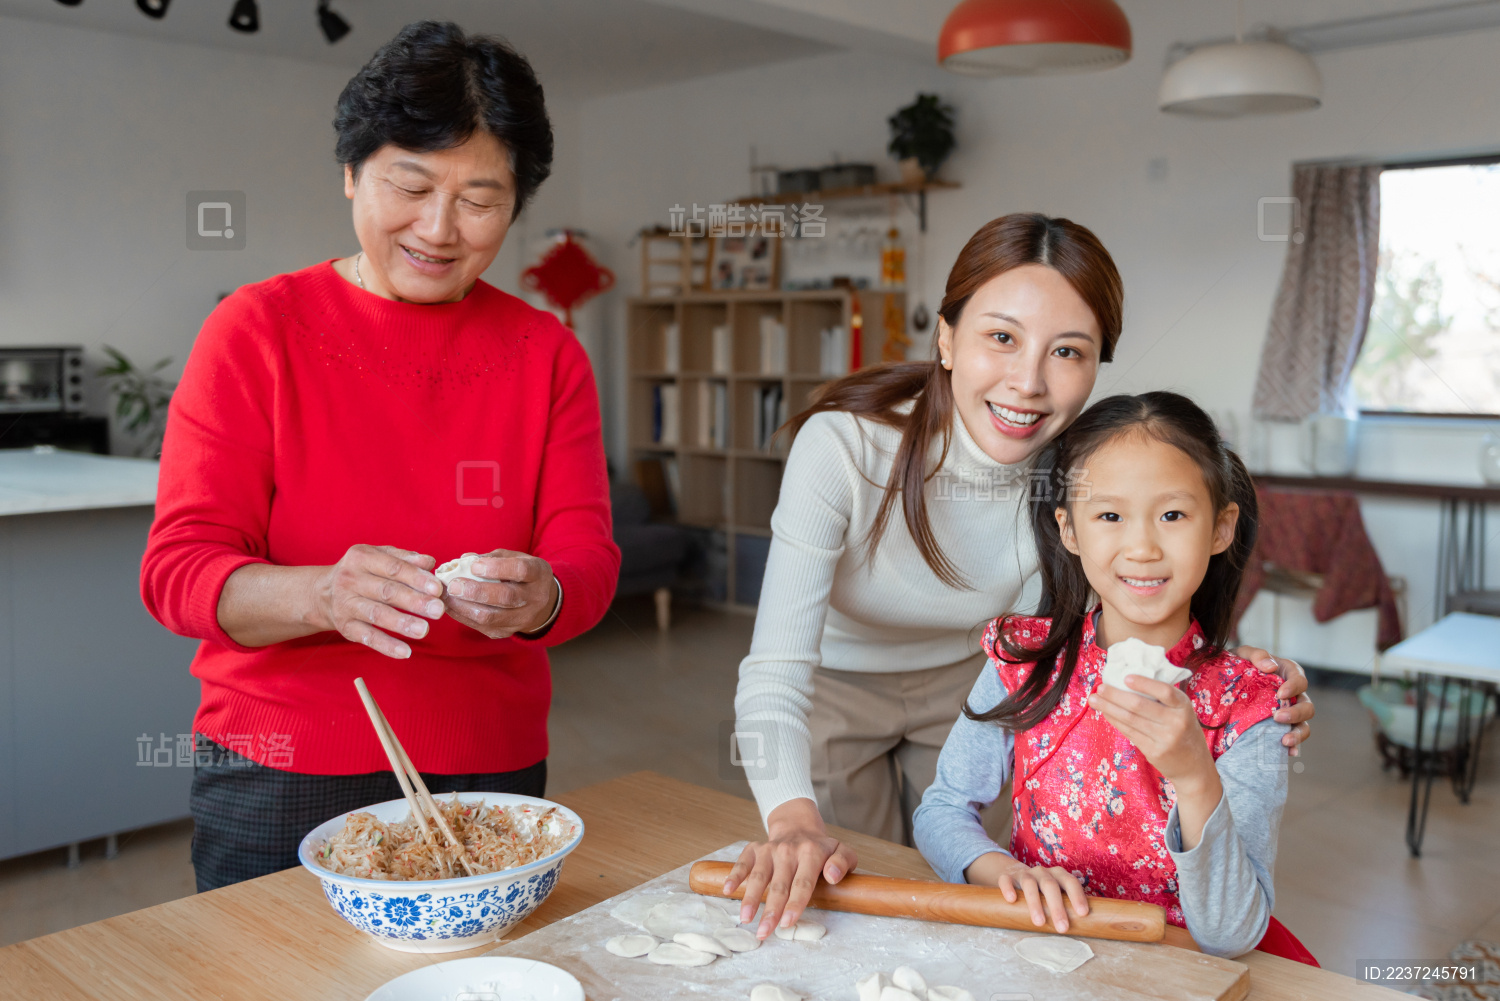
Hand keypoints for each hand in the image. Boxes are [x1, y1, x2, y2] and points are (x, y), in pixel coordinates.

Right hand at [309, 545, 444, 658]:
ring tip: (424, 630)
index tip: (438, 589)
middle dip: (414, 601)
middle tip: (438, 610)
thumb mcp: (379, 557)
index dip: (416, 578)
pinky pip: (367, 637)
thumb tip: (429, 562)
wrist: (323, 593)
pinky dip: (386, 645)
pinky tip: (405, 652)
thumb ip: (404, 558)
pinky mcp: (345, 627)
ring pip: (377, 614)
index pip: (393, 568)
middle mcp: (350, 579)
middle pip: (386, 592)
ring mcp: (346, 604)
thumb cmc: (362, 572)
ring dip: (401, 623)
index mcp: (362, 557)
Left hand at [441, 549, 557, 637]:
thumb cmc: (521, 575)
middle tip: (454, 585)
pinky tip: (451, 606)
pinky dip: (463, 616)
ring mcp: (523, 618)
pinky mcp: (508, 632)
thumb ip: (491, 557)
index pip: (520, 571)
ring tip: (447, 597)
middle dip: (477, 592)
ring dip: (465, 607)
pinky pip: (483, 627)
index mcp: (538, 574)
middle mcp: (535, 598)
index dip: (497, 568)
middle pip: (506, 597)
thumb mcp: (514, 558)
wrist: (541, 604)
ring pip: (492, 617)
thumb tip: (464, 559)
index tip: (474, 566)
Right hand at [723, 798, 856, 938]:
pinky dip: (735, 875)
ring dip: (750, 898)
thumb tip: (833, 876)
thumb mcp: (841, 851)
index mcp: (811, 853)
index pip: (802, 882)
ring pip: (758, 876)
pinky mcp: (755, 849)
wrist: (799, 827)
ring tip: (745, 919)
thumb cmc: (821, 849)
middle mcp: (788, 850)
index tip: (787, 922)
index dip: (795, 903)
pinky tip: (728, 890)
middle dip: (770, 910)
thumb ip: (843, 862)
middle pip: (779, 885)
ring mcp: (769, 849)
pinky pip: (742, 862)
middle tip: (764, 932)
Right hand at [965, 852, 1089, 932]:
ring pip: (1029, 884)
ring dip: (1035, 903)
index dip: (1077, 896)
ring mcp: (1024, 874)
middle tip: (1062, 928)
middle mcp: (1042, 872)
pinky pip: (1006, 880)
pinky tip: (1011, 900)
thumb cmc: (1042, 892)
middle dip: (1057, 907)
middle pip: (1051, 886)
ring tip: (1039, 923)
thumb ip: (1067, 906)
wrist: (1014, 875)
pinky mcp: (1007, 876)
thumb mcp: (1056, 894)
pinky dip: (1008, 888)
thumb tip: (1086, 927)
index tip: (1082, 914)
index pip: (1070, 882)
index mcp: (1058, 875)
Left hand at [1088, 675, 1215, 788]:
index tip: (1125, 677)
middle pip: (1139, 706)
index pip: (1164, 691)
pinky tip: (1106, 713)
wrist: (1193, 766)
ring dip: (1108, 708)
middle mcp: (1176, 722)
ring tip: (1094, 699)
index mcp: (1184, 706)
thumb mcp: (1182, 712)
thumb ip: (1164, 699)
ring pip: (1130, 719)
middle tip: (1099, 687)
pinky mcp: (1153, 752)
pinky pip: (1129, 732)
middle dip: (1115, 695)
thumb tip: (1127, 681)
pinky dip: (1115, 721)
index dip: (1144, 684)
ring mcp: (1164, 739)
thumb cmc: (1183, 731)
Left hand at [1233, 645, 1314, 753]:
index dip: (1294, 687)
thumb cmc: (1237, 665)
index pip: (1299, 679)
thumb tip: (1270, 666)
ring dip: (1297, 734)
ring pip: (1304, 725)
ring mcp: (1288, 713)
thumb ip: (1256, 655)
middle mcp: (1292, 695)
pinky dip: (1293, 747)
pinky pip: (1292, 739)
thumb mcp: (1242, 655)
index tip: (1281, 693)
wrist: (1220, 683)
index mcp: (1287, 674)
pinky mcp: (1279, 728)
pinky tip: (1287, 753)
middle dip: (1296, 713)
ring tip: (1284, 741)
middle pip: (1307, 706)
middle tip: (1277, 717)